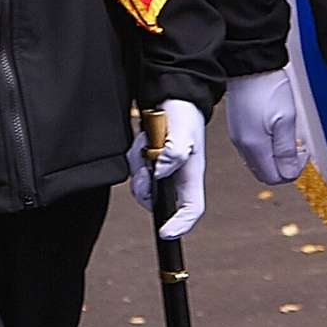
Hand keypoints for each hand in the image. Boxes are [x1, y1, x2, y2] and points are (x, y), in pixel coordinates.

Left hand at [129, 97, 207, 240]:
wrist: (173, 94)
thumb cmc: (185, 113)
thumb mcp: (184, 131)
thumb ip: (175, 153)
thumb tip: (160, 171)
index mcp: (191, 175)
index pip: (191, 209)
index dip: (180, 226)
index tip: (165, 232)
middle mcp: (178, 176)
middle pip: (159, 201)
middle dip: (146, 189)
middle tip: (145, 167)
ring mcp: (163, 169)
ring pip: (144, 185)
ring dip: (139, 167)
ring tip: (146, 143)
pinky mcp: (150, 160)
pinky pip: (136, 168)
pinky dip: (134, 156)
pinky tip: (143, 139)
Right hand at [224, 68, 306, 186]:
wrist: (252, 65)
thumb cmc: (268, 86)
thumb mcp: (286, 120)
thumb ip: (287, 150)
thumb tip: (289, 173)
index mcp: (254, 146)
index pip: (274, 178)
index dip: (293, 172)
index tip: (302, 155)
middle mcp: (243, 145)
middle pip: (265, 173)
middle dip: (284, 167)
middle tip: (297, 150)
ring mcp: (239, 137)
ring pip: (260, 162)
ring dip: (276, 158)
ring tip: (288, 140)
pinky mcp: (239, 128)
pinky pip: (253, 149)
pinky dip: (267, 149)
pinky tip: (276, 134)